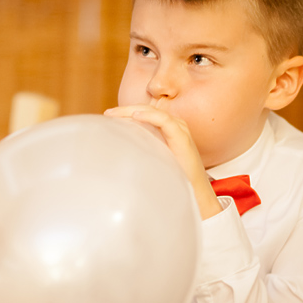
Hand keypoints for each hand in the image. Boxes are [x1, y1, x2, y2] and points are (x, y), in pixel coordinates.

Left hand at [105, 105, 222, 218]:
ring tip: (115, 114)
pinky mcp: (182, 137)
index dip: (127, 113)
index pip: (145, 114)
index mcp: (169, 130)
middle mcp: (176, 126)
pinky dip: (149, 116)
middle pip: (147, 110)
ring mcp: (180, 130)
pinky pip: (164, 120)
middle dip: (125, 110)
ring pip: (153, 112)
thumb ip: (145, 153)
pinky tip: (135, 116)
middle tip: (107, 114)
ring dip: (132, 111)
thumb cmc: (177, 179)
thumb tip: (121, 157)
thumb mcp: (156, 162)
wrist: (195, 192)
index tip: (109, 118)